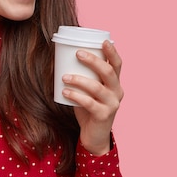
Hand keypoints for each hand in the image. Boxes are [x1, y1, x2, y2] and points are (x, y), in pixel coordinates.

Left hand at [61, 40, 123, 154]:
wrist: (94, 136)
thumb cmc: (89, 109)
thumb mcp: (88, 91)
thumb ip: (81, 77)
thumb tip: (59, 59)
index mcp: (115, 83)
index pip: (117, 64)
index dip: (112, 52)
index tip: (103, 41)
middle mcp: (117, 92)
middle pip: (108, 72)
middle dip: (93, 61)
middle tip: (77, 53)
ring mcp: (112, 105)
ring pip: (97, 87)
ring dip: (79, 79)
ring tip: (64, 76)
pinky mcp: (104, 116)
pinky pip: (89, 103)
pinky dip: (76, 96)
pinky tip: (65, 92)